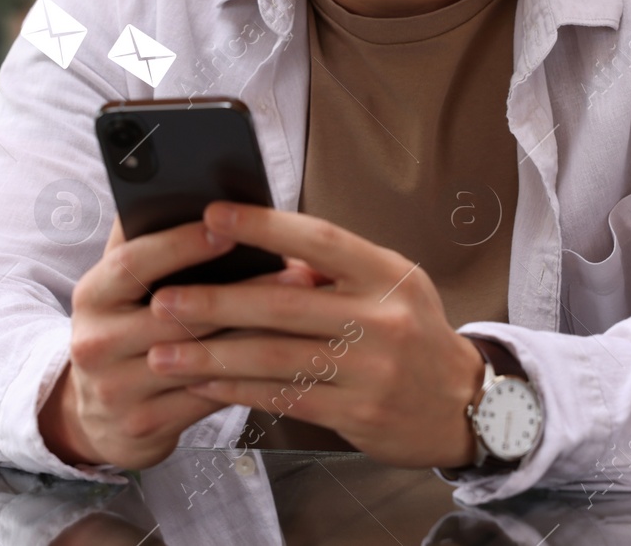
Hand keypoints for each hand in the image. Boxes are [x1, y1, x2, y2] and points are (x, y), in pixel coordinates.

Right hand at [39, 216, 318, 469]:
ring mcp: (117, 389)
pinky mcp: (145, 424)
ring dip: (257, 334)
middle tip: (297, 273)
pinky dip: (251, 375)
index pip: (133, 262)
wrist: (94, 417)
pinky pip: (209, 395)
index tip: (227, 226)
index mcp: (93, 295)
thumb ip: (147, 243)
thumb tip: (198, 190)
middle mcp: (97, 342)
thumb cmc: (123, 331)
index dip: (180, 244)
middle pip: (175, 314)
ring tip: (306, 314)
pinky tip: (287, 358)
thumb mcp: (120, 289)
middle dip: (241, 293)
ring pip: (200, 358)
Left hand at [146, 202, 485, 468]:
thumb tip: (263, 243)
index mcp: (386, 273)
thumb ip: (335, 267)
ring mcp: (370, 370)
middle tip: (164, 299)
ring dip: (212, 354)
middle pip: (283, 305)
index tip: (212, 215)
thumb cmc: (414, 332)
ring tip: (165, 351)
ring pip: (274, 358)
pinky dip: (237, 389)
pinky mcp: (357, 415)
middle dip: (215, 301)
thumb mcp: (391, 284)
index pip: (318, 239)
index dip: (263, 225)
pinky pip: (284, 398)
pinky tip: (203, 382)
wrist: (466, 404)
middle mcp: (381, 319)